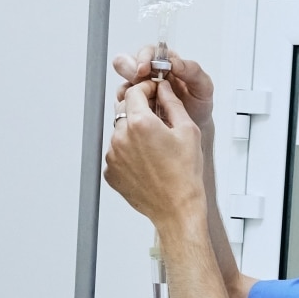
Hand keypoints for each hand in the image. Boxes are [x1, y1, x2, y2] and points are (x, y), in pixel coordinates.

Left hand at [105, 77, 210, 230]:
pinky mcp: (110, 171)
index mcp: (140, 124)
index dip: (146, 88)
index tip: (153, 91)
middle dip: (139, 108)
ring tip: (154, 147)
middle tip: (156, 119)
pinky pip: (116, 152)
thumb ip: (172, 103)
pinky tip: (146, 161)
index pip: (134, 91)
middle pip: (124, 109)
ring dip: (133, 131)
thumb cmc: (184, 176)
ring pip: (119, 131)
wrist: (176, 209)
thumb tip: (164, 89)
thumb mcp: (187, 131)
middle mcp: (121, 138)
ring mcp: (113, 156)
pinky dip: (128, 152)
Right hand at [112, 46, 215, 131]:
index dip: (142, 58)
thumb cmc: (198, 103)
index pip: (147, 51)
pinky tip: (143, 114)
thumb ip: (192, 71)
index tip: (144, 69)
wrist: (195, 126)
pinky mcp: (135, 105)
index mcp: (164, 62)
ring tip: (146, 104)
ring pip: (123, 85)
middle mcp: (148, 73)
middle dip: (129, 71)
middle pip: (125, 62)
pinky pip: (123, 104)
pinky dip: (129, 108)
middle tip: (138, 83)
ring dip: (130, 94)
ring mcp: (139, 89)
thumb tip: (175, 63)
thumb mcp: (203, 86)